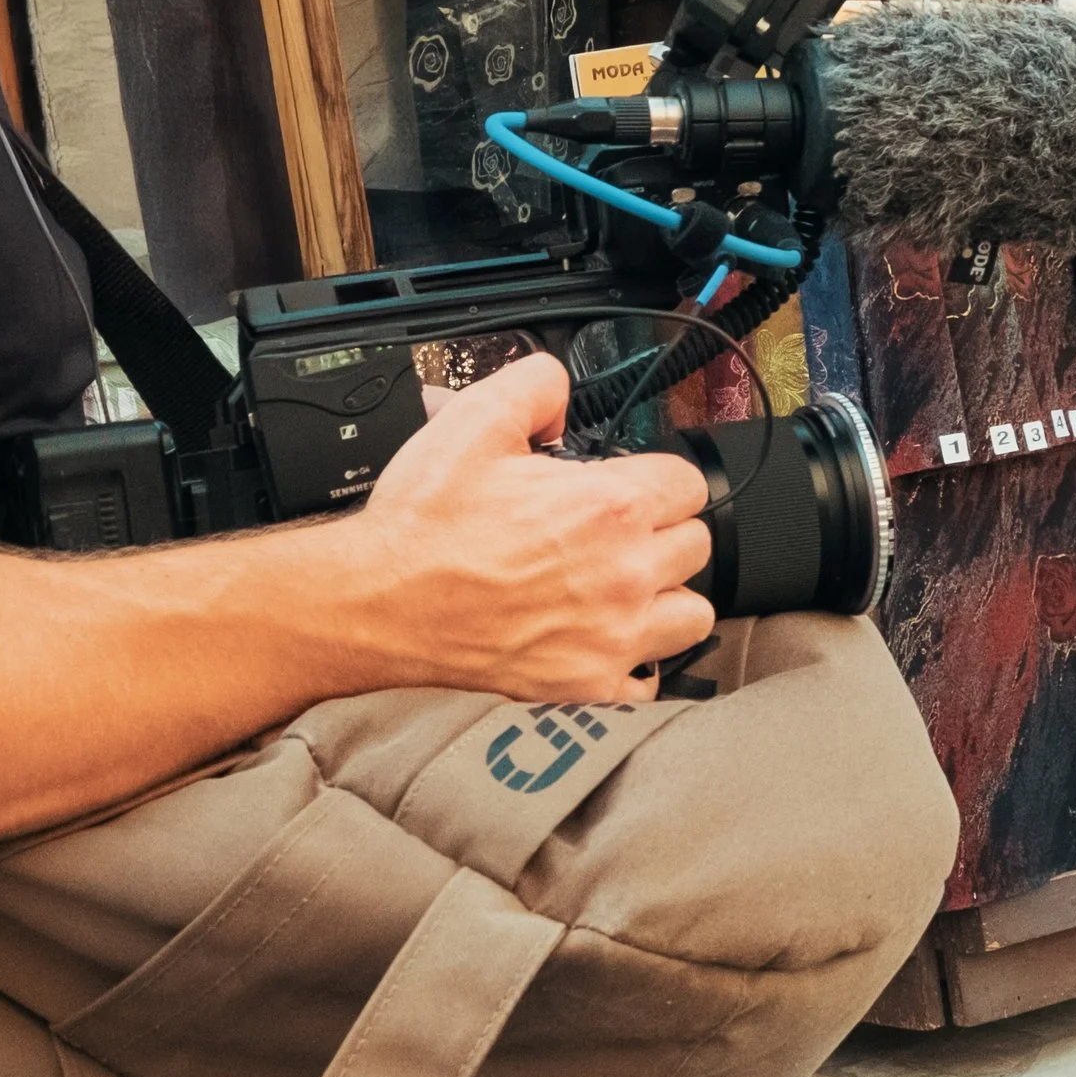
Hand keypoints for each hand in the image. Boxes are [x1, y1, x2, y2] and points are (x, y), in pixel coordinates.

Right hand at [351, 354, 714, 701]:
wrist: (380, 606)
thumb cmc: (424, 526)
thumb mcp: (473, 421)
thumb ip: (534, 388)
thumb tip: (560, 394)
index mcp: (609, 506)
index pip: (687, 483)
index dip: (656, 478)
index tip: (627, 488)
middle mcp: (625, 574)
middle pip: (695, 546)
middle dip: (661, 534)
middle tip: (613, 536)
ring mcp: (612, 637)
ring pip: (691, 616)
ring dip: (664, 599)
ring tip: (620, 590)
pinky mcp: (590, 688)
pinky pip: (648, 683)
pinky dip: (631, 664)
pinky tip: (597, 642)